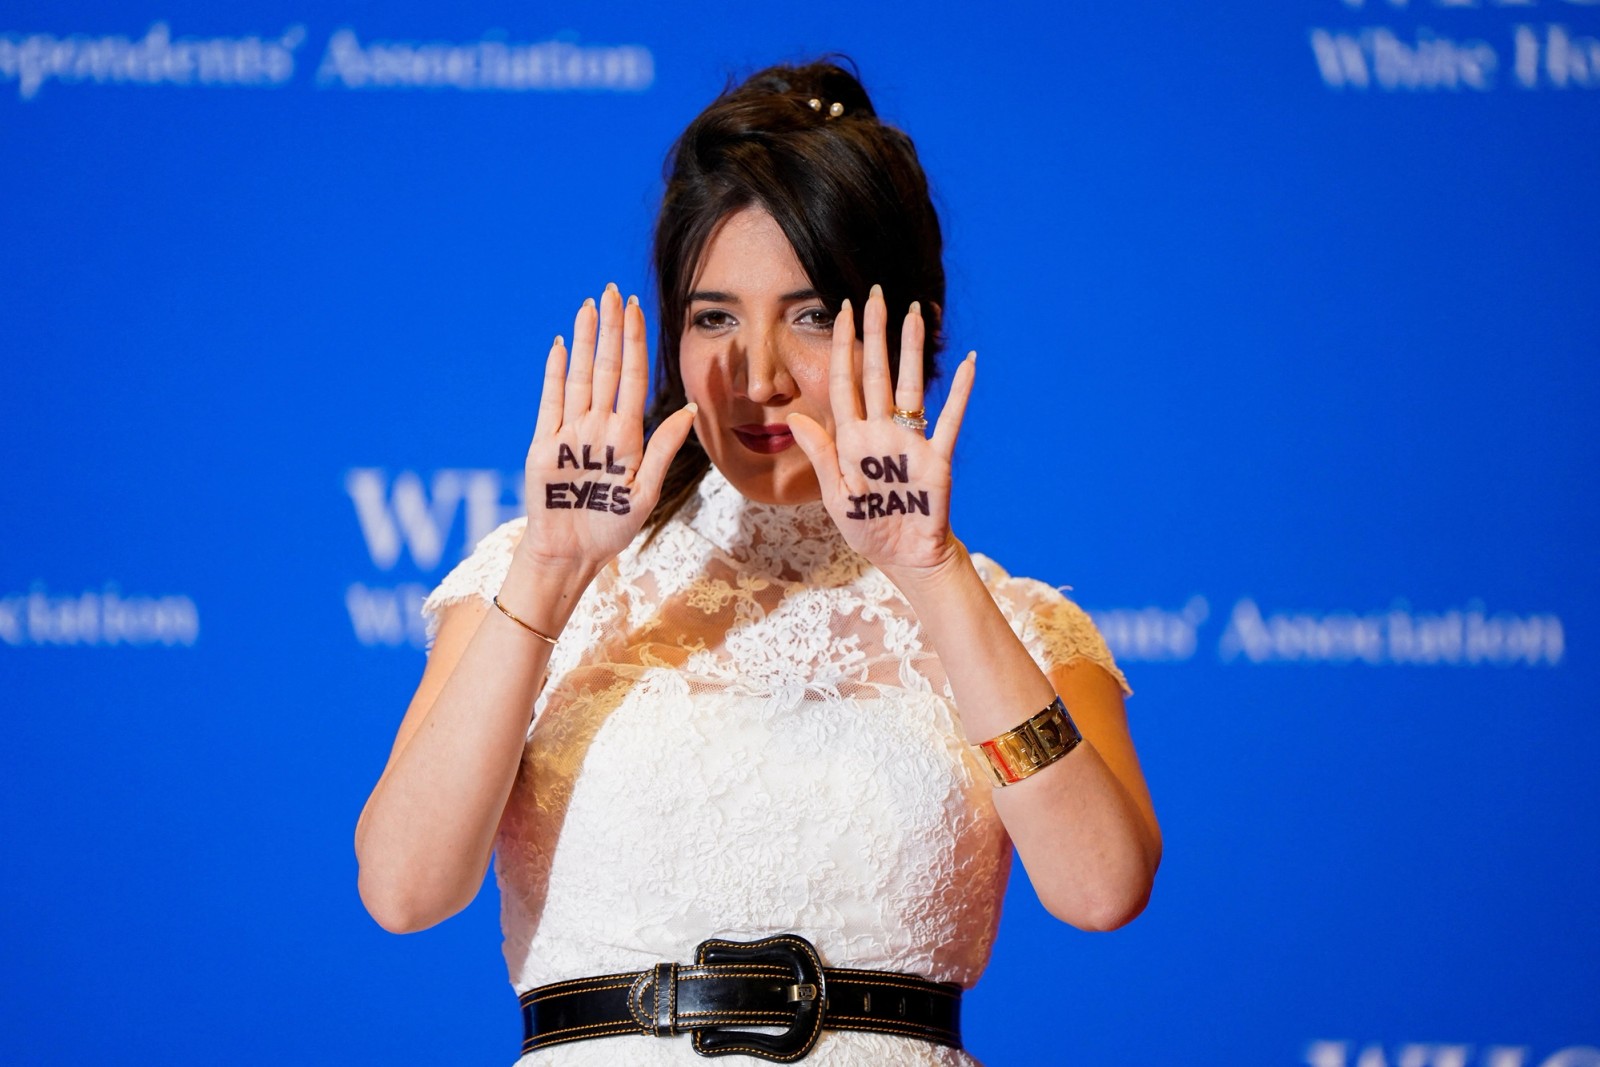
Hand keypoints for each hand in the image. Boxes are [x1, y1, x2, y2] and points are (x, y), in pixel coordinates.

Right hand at [518, 284, 696, 568]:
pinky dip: (555, 374)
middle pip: (606, 368)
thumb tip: (690, 411)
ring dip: (583, 341)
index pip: (633, 379)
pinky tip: (560, 345)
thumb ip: (664, 451)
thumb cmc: (610, 531)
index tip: (639, 311)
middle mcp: (598, 427)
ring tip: (589, 306)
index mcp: (627, 437)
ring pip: (579, 376)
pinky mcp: (544, 444)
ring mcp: (570, 433)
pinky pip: (550, 401)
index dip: (635, 345)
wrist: (570, 555)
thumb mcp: (645, 493)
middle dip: (611, 330)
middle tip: (614, 292)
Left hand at [787, 284, 975, 576]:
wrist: (904, 558)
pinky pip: (950, 419)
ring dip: (913, 350)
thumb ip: (821, 455)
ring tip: (916, 313)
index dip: (842, 348)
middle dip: (876, 333)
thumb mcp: (837, 496)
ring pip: (912, 385)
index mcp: (852, 439)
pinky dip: (960, 392)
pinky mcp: (937, 457)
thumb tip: (794, 417)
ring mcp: (911, 441)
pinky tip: (968, 363)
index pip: (844, 383)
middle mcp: (881, 431)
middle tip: (877, 294)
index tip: (842, 312)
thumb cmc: (869, 529)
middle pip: (877, 373)